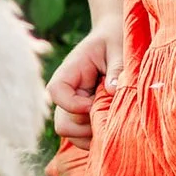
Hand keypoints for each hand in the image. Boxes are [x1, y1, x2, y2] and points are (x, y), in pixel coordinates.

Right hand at [48, 18, 120, 145]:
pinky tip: (112, 125)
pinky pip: (82, 138)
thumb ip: (116, 69)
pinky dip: (96, 138)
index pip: (56, 92)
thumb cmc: (115, 39)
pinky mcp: (83, 116)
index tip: (96, 102)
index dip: (74, 104)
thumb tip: (112, 91)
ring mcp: (73, 107)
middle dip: (87, 126)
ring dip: (92, 135)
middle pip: (63, 123)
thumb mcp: (118, 48)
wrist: (113, 37)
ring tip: (113, 120)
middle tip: (109, 114)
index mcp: (70, 72)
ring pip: (71, 135)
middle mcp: (67, 93)